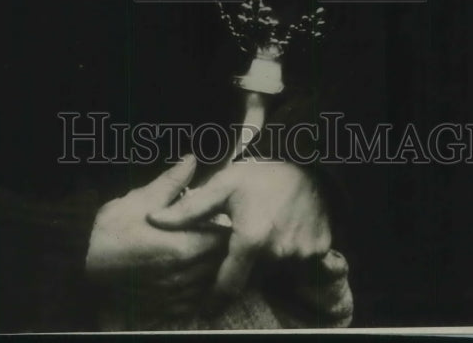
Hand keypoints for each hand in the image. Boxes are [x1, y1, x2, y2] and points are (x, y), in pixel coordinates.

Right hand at [86, 156, 227, 321]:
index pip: (223, 238)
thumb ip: (171, 183)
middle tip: (206, 230)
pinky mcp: (168, 311)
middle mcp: (184, 277)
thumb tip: (191, 160)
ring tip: (195, 250)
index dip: (222, 225)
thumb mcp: (137, 201)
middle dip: (219, 246)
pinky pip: (195, 301)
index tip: (215, 216)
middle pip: (220, 262)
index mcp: (182, 247)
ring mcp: (177, 297)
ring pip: (210, 282)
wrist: (80, 271)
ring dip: (209, 267)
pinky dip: (196, 287)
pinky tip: (183, 273)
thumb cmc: (107, 235)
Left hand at [147, 158, 330, 301]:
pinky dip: (287, 254)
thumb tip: (154, 219)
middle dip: (242, 267)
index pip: (228, 284)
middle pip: (251, 276)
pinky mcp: (318, 252)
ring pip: (273, 270)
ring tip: (262, 230)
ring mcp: (301, 255)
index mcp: (252, 240)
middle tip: (239, 244)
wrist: (310, 165)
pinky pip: (297, 263)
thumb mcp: (224, 184)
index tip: (205, 307)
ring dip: (265, 260)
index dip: (215, 298)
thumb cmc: (262, 175)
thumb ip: (190, 208)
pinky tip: (282, 230)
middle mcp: (278, 254)